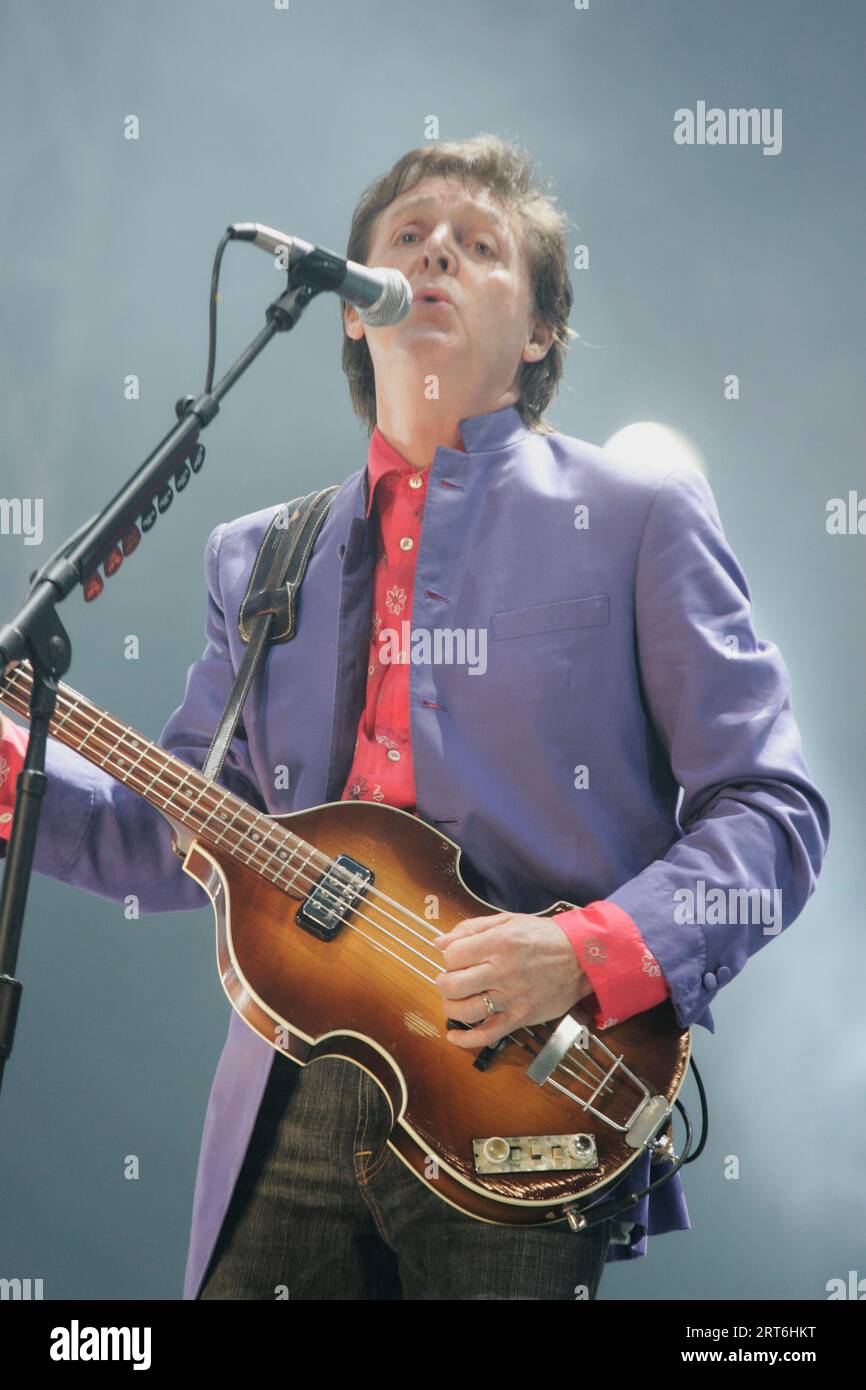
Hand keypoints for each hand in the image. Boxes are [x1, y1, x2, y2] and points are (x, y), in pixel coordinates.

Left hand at [431, 910, 593, 1049]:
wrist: (583, 957)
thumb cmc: (545, 937)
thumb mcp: (508, 920)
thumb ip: (471, 928)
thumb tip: (439, 942)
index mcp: (497, 943)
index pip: (452, 956)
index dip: (448, 957)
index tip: (456, 958)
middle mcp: (502, 971)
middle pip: (452, 984)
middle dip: (444, 983)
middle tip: (450, 980)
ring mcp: (511, 997)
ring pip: (466, 1010)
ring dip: (451, 1007)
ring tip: (454, 1000)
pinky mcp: (521, 1017)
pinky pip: (487, 1034)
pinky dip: (466, 1039)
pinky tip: (453, 1035)